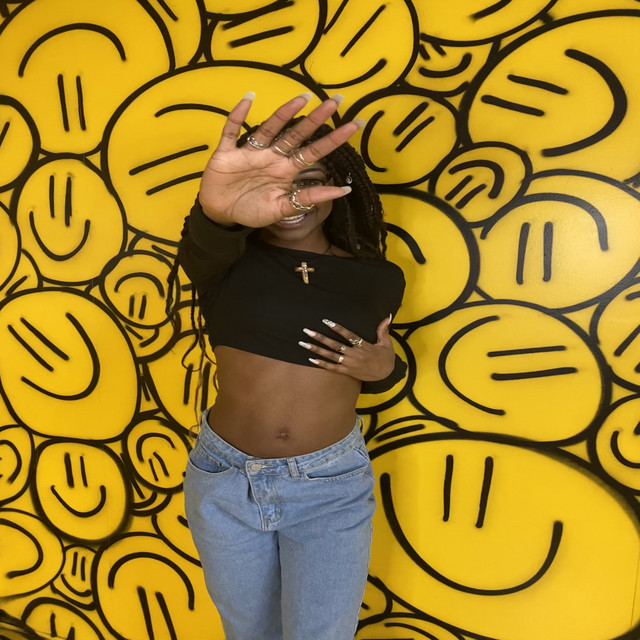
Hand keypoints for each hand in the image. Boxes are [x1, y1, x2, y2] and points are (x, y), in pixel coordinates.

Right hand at [198, 93, 360, 227]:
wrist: (222, 215)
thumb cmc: (252, 211)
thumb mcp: (282, 209)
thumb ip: (309, 199)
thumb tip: (344, 190)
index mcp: (286, 171)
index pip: (314, 152)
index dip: (333, 140)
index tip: (354, 125)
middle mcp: (272, 157)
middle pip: (296, 135)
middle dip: (315, 119)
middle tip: (335, 101)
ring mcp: (250, 153)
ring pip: (269, 129)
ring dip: (283, 113)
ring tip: (302, 98)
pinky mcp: (227, 153)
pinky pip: (232, 131)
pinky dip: (238, 115)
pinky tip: (249, 98)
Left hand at [300, 316, 395, 381]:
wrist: (387, 375)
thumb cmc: (386, 358)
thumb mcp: (386, 343)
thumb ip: (383, 330)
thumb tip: (387, 317)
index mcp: (363, 346)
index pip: (348, 335)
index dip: (337, 328)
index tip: (326, 321)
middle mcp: (354, 354)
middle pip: (335, 345)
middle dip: (320, 338)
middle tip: (307, 331)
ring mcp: (350, 364)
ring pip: (331, 355)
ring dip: (317, 349)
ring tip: (304, 344)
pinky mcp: (348, 372)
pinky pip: (333, 368)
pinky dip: (322, 363)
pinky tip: (311, 358)